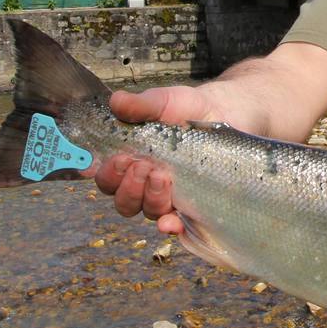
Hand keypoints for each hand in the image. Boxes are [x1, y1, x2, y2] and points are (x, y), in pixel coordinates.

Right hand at [94, 86, 218, 233]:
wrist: (224, 113)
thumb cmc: (186, 109)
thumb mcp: (163, 102)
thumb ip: (141, 104)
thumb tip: (116, 102)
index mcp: (129, 160)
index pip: (106, 177)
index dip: (102, 174)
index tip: (111, 161)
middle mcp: (143, 183)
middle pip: (123, 201)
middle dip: (127, 186)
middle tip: (141, 166)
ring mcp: (167, 196)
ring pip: (147, 211)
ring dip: (149, 197)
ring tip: (162, 176)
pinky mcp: (191, 206)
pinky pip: (175, 224)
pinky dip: (169, 226)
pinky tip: (170, 221)